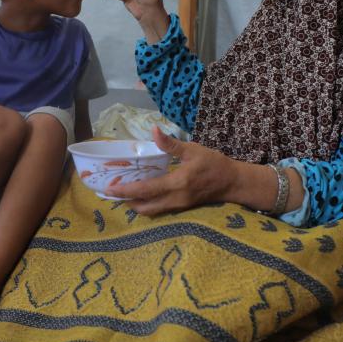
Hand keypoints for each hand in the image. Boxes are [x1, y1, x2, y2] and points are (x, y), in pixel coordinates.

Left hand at [106, 127, 237, 215]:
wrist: (232, 182)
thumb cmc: (214, 163)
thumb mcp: (193, 150)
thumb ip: (170, 144)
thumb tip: (153, 130)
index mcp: (177, 183)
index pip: (145, 190)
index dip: (125, 190)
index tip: (110, 188)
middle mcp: (175, 199)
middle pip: (144, 207)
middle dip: (126, 201)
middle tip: (112, 192)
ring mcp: (178, 206)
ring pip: (151, 211)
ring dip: (136, 204)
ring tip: (123, 193)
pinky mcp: (181, 207)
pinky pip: (159, 209)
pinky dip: (147, 204)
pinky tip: (141, 194)